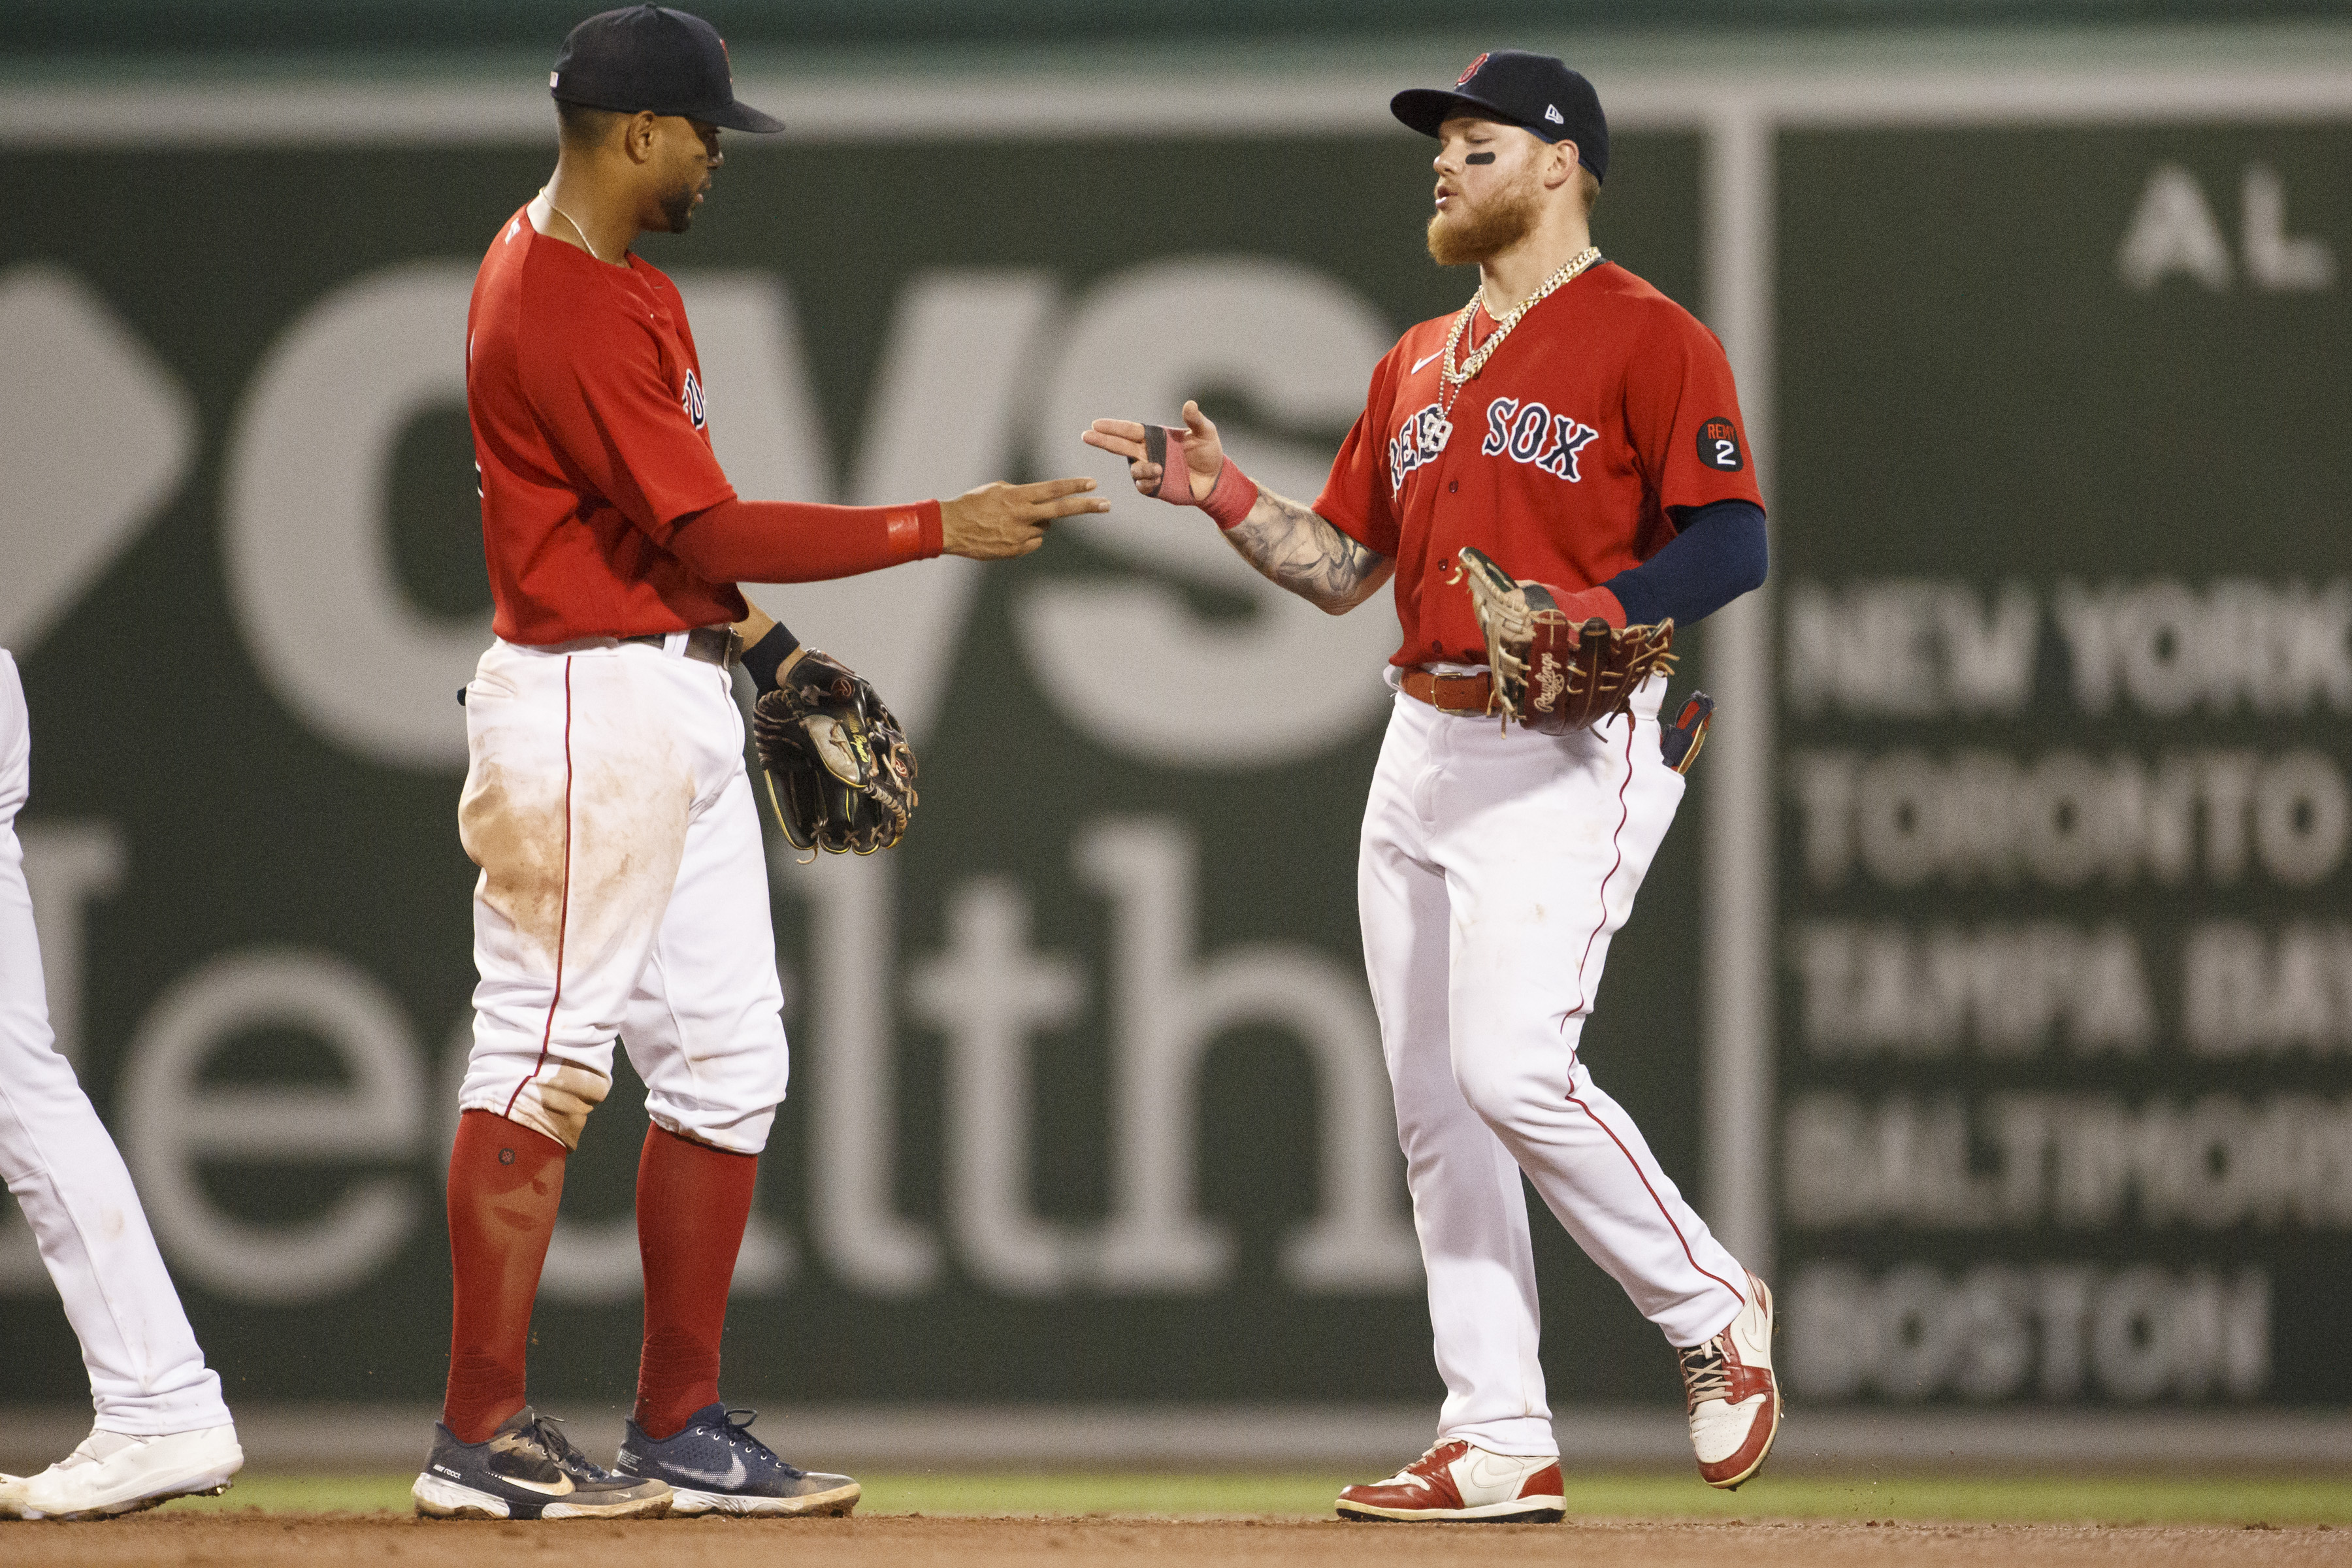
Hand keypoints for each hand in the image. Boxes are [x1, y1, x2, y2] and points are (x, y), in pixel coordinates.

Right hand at [938, 476, 1108, 559]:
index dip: (1074, 486)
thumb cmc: (972, 504)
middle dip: (1086, 506)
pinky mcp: (1015, 551)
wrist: (950, 528)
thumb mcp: (997, 490)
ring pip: (1043, 527)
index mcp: (1017, 496)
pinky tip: (1006, 533)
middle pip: (1061, 510)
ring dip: (1035, 522)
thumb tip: (1039, 503)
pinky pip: (1032, 542)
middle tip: (1107, 504)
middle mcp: (1022, 516)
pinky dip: (1025, 537)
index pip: (1052, 489)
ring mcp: (1020, 535)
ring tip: (1010, 520)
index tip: (1092, 483)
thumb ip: (1021, 494)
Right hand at [1081, 400, 1226, 502]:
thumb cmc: (1208, 452)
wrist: (1215, 479)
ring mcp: (1149, 470)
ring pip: (1134, 468)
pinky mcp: (1154, 487)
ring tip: (1158, 468)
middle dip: (1102, 440)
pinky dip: (1147, 481)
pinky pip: (1142, 485)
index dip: (1113, 427)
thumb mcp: (1205, 433)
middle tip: (1086, 435)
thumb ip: (1195, 420)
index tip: (1096, 424)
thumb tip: (1190, 404)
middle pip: (1119, 445)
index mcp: (1154, 436)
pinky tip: (1159, 477)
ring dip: (1141, 468)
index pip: (1129, 430)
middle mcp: (1148, 452)